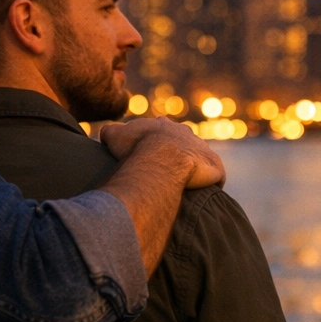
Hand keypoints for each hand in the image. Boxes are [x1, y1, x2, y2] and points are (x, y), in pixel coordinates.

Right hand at [100, 118, 225, 188]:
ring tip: (186, 186)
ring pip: (201, 158)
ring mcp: (202, 149)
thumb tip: (103, 134)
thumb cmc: (136, 147)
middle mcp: (187, 134)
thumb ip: (110, 132)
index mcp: (164, 126)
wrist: (162, 158)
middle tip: (168, 171)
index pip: (162, 130)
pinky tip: (203, 195)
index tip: (151, 153)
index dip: (156, 141)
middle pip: (184, 142)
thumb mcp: (115, 135)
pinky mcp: (214, 166)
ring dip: (196, 170)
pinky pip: (217, 176)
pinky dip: (212, 184)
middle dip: (179, 154)